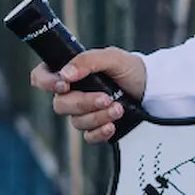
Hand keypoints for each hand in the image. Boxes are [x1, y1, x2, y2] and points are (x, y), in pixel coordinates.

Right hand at [29, 47, 147, 143]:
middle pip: (60, 105)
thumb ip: (87, 60)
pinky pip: (88, 137)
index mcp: (72, 72)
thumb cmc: (131, 69)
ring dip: (98, 116)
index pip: (42, 77)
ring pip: (76, 122)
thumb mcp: (113, 57)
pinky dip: (100, 132)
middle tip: (106, 97)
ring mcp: (84, 111)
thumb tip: (65, 74)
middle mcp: (74, 92)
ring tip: (118, 108)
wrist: (153, 88)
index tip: (65, 84)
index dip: (46, 82)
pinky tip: (112, 125)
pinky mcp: (96, 127)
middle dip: (84, 102)